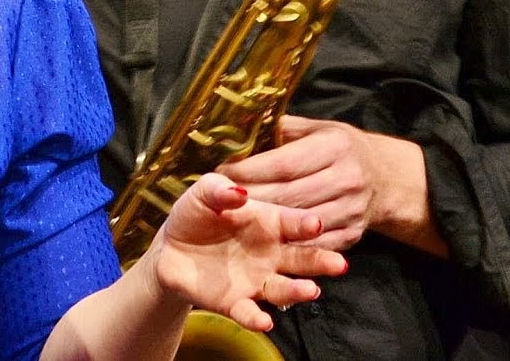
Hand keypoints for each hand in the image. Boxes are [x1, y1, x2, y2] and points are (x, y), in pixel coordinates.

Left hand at [150, 173, 346, 333]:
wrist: (171, 249)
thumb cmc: (196, 215)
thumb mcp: (204, 194)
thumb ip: (219, 189)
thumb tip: (238, 191)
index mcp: (267, 223)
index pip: (292, 222)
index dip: (304, 223)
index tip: (316, 224)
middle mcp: (271, 254)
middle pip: (302, 259)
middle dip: (321, 261)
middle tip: (338, 264)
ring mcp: (257, 280)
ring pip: (283, 288)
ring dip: (297, 291)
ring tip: (310, 290)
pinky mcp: (236, 303)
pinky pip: (249, 312)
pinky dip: (256, 318)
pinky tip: (264, 320)